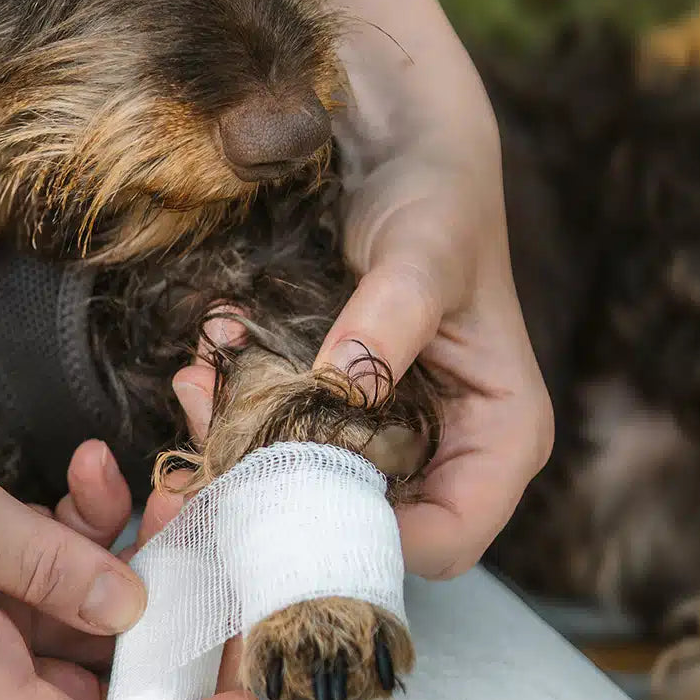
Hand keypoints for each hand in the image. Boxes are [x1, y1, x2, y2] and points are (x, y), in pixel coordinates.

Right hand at [0, 340, 260, 699]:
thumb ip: (43, 562)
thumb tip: (133, 611)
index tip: (243, 694)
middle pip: (105, 686)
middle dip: (177, 629)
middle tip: (223, 554)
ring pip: (91, 610)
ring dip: (137, 556)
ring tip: (156, 485)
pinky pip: (59, 555)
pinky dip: (89, 517)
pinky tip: (89, 461)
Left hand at [173, 60, 553, 581]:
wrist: (399, 158)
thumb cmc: (437, 202)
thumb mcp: (424, 254)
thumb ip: (390, 319)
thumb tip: (343, 384)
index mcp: (501, 437)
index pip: (449, 538)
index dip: (371, 541)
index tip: (286, 499)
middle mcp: (447, 455)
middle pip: (367, 526)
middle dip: (282, 499)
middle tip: (205, 455)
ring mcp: (387, 439)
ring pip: (310, 490)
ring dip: (241, 457)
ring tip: (198, 391)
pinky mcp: (335, 414)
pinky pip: (280, 442)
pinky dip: (235, 419)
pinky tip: (203, 369)